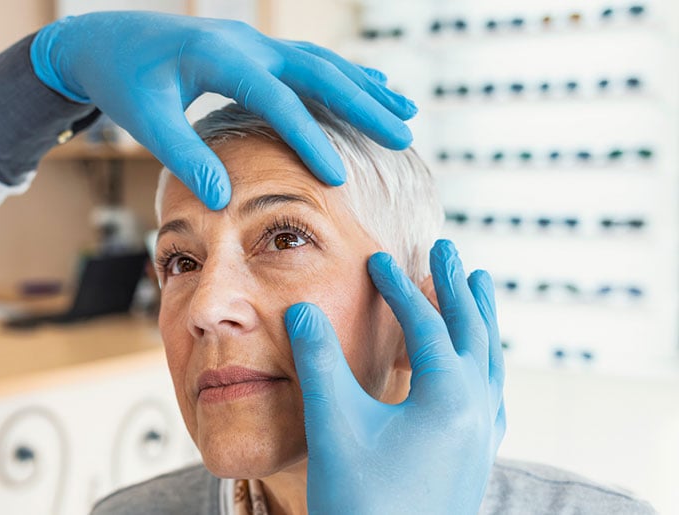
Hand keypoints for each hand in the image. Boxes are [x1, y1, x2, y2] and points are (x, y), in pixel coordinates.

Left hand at [31, 12, 416, 208]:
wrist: (106, 39)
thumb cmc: (122, 81)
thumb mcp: (146, 120)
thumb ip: (184, 156)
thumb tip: (224, 198)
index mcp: (220, 57)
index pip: (276, 100)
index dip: (308, 138)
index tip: (337, 177)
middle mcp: (246, 42)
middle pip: (318, 71)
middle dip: (362, 105)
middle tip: (402, 136)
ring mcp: (254, 41)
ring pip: (321, 62)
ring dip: (363, 88)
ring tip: (405, 113)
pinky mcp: (254, 49)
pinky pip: (308, 61)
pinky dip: (342, 77)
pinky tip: (370, 88)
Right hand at [284, 239, 505, 513]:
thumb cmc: (361, 503)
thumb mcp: (333, 424)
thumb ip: (318, 361)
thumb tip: (303, 310)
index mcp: (450, 396)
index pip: (427, 323)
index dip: (400, 287)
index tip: (378, 261)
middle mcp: (478, 411)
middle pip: (474, 330)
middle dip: (456, 286)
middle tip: (446, 248)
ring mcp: (483, 436)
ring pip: (490, 360)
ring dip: (480, 318)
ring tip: (477, 286)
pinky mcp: (476, 456)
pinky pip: (491, 392)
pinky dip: (483, 361)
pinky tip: (477, 365)